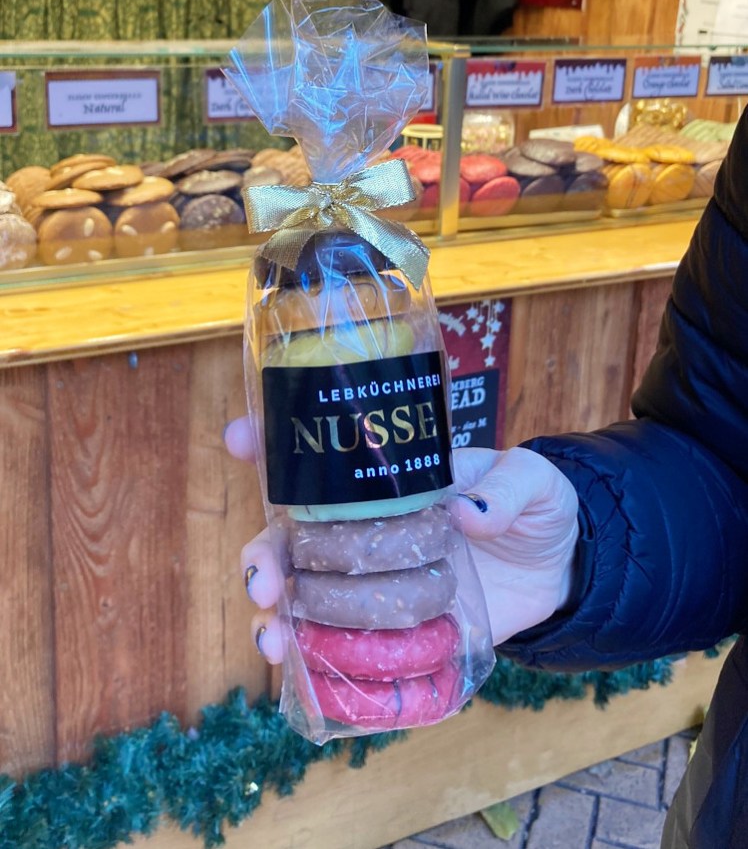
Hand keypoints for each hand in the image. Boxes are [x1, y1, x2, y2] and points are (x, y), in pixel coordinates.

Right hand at [224, 417, 578, 661]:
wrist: (561, 573)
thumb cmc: (538, 512)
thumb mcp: (537, 483)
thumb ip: (510, 488)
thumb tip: (469, 515)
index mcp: (390, 482)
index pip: (323, 459)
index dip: (273, 445)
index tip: (237, 437)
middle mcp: (368, 530)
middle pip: (293, 539)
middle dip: (263, 556)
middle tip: (262, 582)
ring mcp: (376, 583)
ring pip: (303, 597)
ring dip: (275, 617)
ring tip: (273, 640)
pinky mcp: (393, 631)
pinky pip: (343, 648)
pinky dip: (317, 666)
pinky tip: (304, 677)